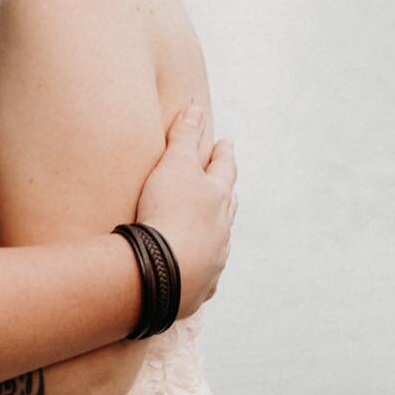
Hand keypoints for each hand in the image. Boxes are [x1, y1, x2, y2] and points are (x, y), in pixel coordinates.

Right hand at [132, 104, 236, 315]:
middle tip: (226, 183)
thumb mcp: (174, 165)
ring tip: (212, 227)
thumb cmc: (168, 211)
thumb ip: (185, 137)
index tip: (227, 142)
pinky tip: (199, 271)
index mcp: (217, 196)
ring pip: (220, 241)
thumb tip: (195, 107)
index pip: (225, 167)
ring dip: (216, 231)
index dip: (224, 153)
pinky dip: (203, 269)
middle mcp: (222, 228)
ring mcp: (214, 259)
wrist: (166, 270)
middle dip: (226, 191)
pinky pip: (206, 276)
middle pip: (228, 205)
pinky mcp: (200, 287)